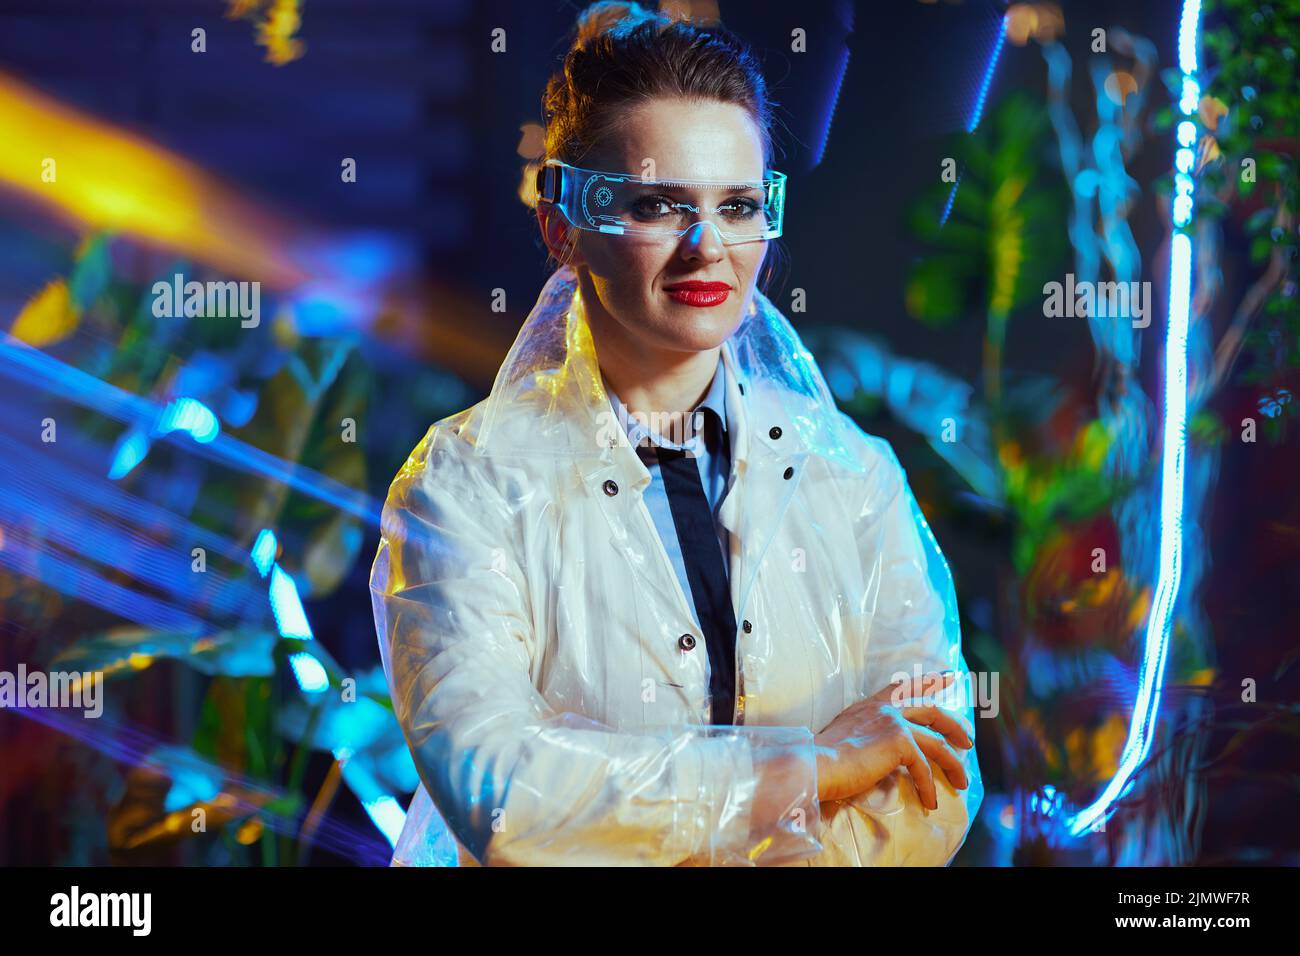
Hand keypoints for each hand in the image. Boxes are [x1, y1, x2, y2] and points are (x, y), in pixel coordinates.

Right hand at [813, 672, 973, 808]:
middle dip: (954, 724)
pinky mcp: (900, 742)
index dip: (930, 680)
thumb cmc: (822, 759)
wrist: (815, 764)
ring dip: (953, 764)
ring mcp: (894, 722)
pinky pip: (924, 768)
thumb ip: (865, 734)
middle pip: (931, 709)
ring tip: (961, 782)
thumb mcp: (845, 736)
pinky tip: (930, 803)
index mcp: (870, 705)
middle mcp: (884, 708)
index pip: (904, 686)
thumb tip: (878, 750)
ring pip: (937, 742)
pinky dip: (929, 788)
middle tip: (968, 739)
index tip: (950, 676)